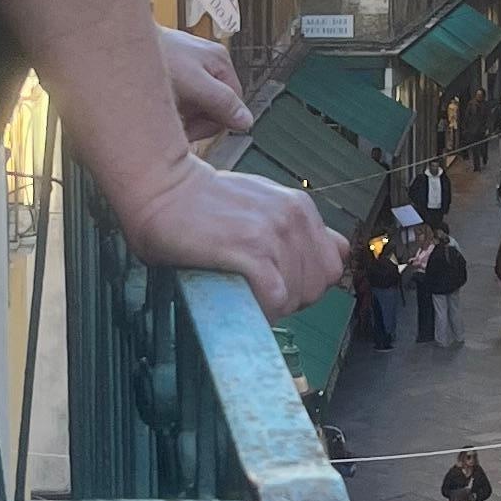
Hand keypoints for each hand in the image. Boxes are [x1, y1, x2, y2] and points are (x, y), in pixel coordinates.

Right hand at [118, 155, 347, 318]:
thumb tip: (340, 251)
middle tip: (254, 291)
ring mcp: (273, 233)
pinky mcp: (249, 251)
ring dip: (271, 307)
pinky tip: (240, 301)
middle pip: (316, 287)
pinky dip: (261, 310)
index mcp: (300, 206)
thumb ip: (300, 229)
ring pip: (296, 297)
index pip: (331, 267)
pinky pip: (275, 299)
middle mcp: (293, 217)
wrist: (161, 190)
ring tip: (241, 293)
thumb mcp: (264, 204)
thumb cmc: (204, 205)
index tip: (274, 282)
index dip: (304, 284)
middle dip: (290, 299)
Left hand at [157, 23, 249, 142]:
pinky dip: (170, 104)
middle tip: (176, 123)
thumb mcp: (195, 85)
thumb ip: (222, 103)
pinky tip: (158, 104)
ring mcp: (189, 66)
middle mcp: (208, 62)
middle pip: (214, 106)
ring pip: (196, 103)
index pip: (232, 105)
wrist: (120, 42)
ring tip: (164, 111)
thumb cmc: (156, 57)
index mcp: (220, 62)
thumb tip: (246, 121)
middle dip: (195, 119)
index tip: (193, 131)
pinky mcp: (172, 70)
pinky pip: (180, 96)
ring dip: (181, 114)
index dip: (213, 123)